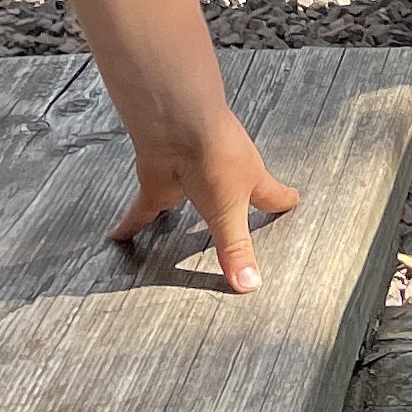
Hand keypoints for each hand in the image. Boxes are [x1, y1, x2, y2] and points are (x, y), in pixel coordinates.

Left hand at [108, 89, 300, 293]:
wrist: (176, 125)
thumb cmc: (215, 157)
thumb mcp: (230, 213)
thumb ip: (235, 250)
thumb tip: (250, 285)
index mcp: (249, 180)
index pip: (273, 195)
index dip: (284, 202)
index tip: (292, 203)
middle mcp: (222, 177)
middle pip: (234, 195)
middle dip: (238, 207)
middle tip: (240, 220)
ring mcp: (190, 177)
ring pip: (190, 200)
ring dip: (187, 212)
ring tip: (181, 232)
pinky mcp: (159, 180)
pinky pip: (144, 208)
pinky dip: (132, 224)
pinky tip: (120, 236)